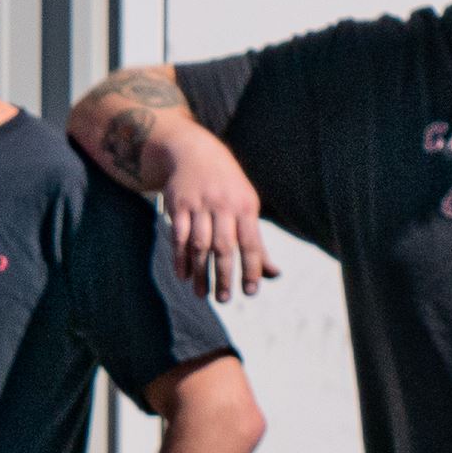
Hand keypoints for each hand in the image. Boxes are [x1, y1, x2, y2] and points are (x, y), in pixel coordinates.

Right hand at [165, 134, 277, 301]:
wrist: (194, 152)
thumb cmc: (227, 189)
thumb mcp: (247, 208)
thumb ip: (257, 243)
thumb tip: (273, 274)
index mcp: (246, 206)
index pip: (251, 243)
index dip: (251, 268)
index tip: (250, 292)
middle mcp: (223, 205)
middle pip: (224, 246)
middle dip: (224, 275)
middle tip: (224, 299)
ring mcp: (199, 205)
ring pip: (199, 244)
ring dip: (200, 272)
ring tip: (202, 294)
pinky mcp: (178, 205)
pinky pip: (178, 236)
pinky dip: (180, 258)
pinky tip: (183, 276)